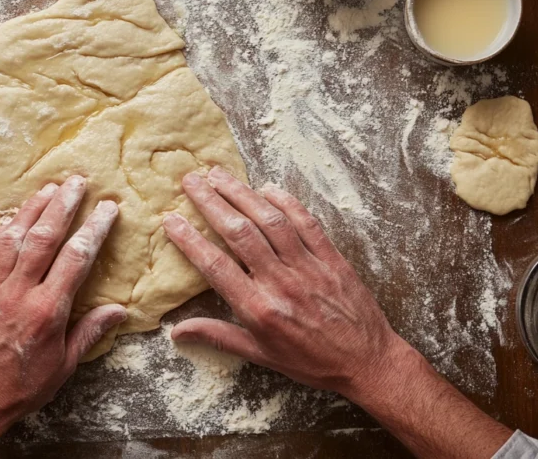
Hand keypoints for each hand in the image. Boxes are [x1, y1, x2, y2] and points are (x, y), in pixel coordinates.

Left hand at [0, 176, 126, 458]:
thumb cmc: (23, 387)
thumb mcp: (65, 365)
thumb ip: (90, 332)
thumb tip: (120, 310)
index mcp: (46, 311)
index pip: (76, 258)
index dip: (93, 229)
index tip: (107, 208)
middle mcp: (17, 294)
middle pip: (43, 238)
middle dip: (62, 205)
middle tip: (77, 181)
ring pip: (11, 238)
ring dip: (31, 210)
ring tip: (48, 189)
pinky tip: (10, 218)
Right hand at [165, 168, 513, 457]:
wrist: (367, 362)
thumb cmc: (311, 362)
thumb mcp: (260, 356)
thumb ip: (217, 336)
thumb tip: (176, 331)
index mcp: (259, 309)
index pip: (216, 266)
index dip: (190, 240)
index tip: (170, 219)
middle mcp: (281, 283)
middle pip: (240, 233)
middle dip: (212, 203)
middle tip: (190, 181)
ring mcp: (308, 267)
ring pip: (270, 221)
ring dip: (242, 193)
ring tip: (218, 175)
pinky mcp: (331, 258)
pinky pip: (306, 222)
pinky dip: (285, 202)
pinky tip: (266, 188)